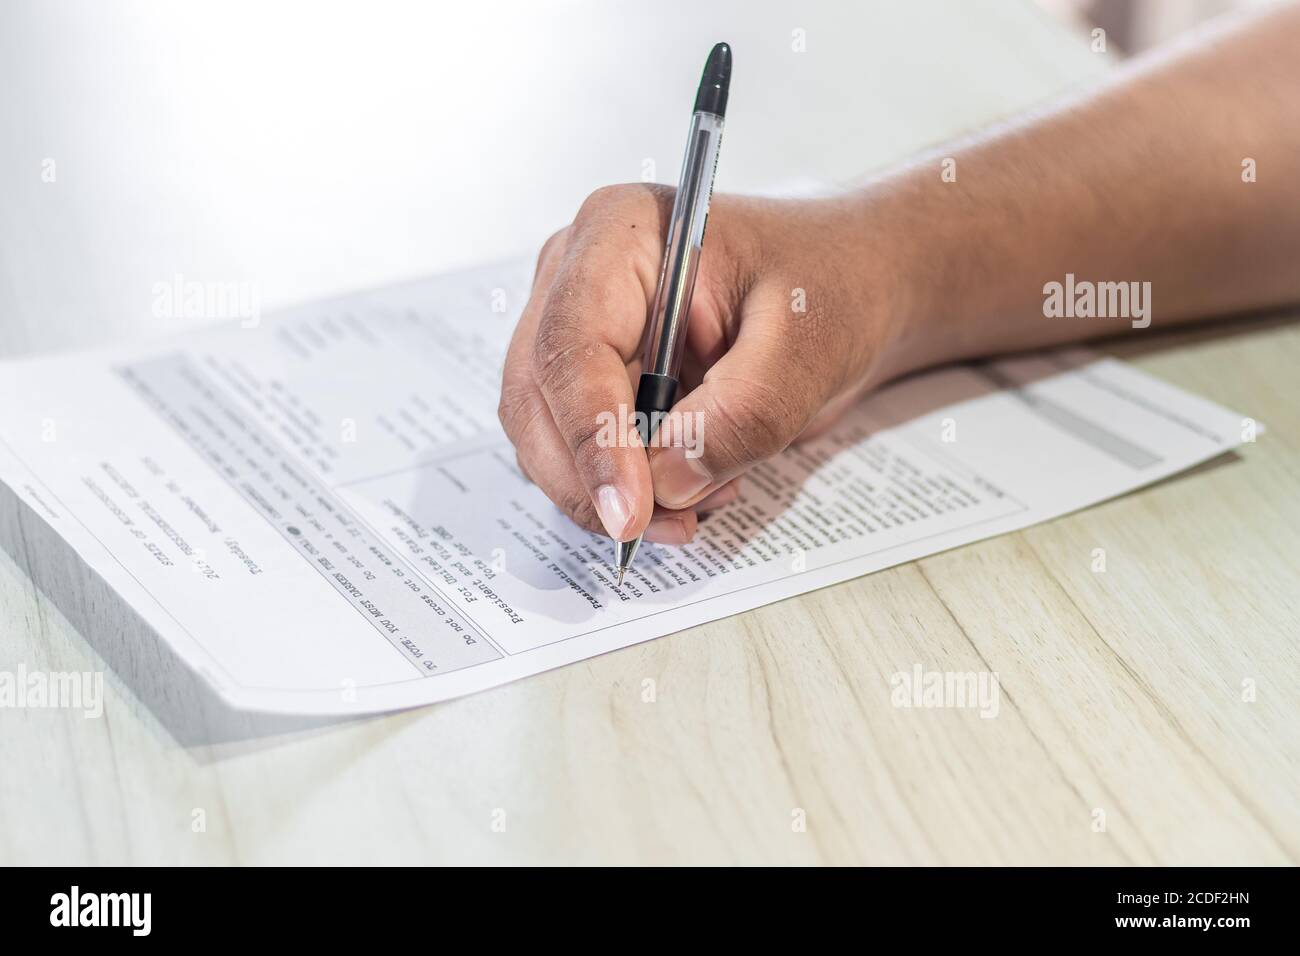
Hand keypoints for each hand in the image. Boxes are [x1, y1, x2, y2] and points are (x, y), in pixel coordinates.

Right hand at [498, 183, 900, 544]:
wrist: (847, 291)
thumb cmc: (830, 286)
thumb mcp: (804, 350)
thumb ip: (739, 416)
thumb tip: (665, 482)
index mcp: (622, 233)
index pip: (573, 341)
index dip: (592, 433)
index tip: (629, 510)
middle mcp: (578, 276)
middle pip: (537, 395)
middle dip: (592, 478)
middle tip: (662, 527)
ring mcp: (577, 329)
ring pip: (547, 435)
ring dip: (610, 491)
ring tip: (702, 499)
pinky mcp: (591, 378)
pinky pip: (578, 452)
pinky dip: (624, 489)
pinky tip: (692, 487)